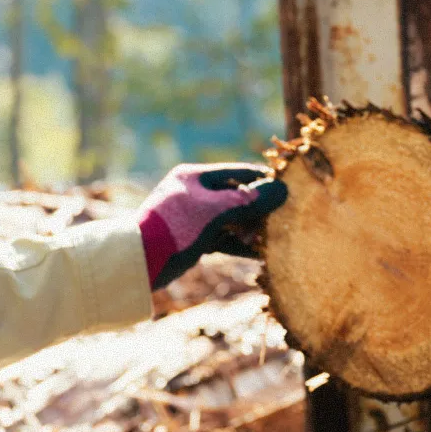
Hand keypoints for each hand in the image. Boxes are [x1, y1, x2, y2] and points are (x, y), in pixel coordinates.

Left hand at [138, 163, 286, 289]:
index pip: (237, 172)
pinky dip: (239, 243)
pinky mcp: (192, 237)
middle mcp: (193, 192)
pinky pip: (222, 237)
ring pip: (230, 219)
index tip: (289, 188)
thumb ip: (248, 200)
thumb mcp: (215, 211)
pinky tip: (259, 254)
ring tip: (277, 238)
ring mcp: (192, 215)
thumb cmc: (176, 227)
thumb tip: (281, 188)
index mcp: (194, 176)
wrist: (141, 259)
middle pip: (235, 196)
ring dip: (251, 228)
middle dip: (259, 208)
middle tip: (287, 218)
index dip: (263, 180)